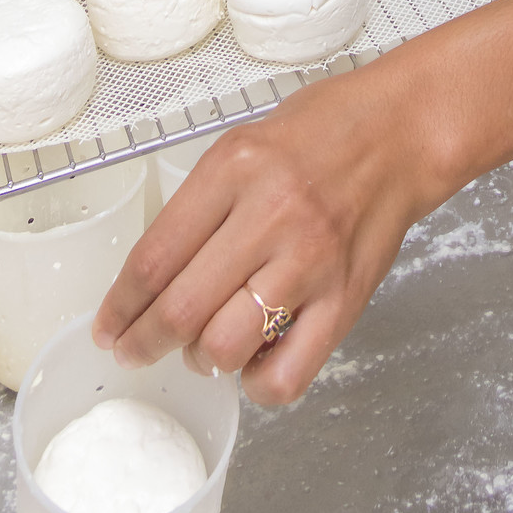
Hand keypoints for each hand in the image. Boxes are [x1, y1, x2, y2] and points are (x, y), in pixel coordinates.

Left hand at [92, 61, 441, 402]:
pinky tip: (256, 360)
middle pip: (181, 309)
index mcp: (235, 168)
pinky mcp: (346, 298)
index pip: (154, 257)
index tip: (108, 327)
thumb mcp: (246, 142)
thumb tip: (154, 276)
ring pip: (226, 346)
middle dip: (143, 343)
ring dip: (201, 360)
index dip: (120, 306)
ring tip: (204, 347)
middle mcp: (270, 215)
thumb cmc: (326, 129)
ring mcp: (311, 261)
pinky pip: (288, 373)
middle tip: (134, 350)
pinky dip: (258, 382)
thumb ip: (203, 203)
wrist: (404, 131)